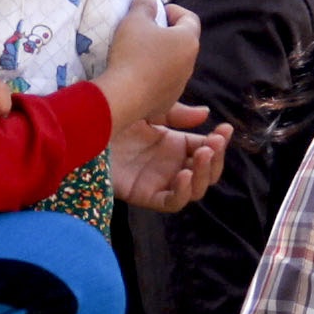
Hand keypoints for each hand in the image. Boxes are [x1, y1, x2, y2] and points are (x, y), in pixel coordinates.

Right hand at [97, 3, 201, 133]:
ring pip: (174, 63)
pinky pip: (165, 82)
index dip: (174, 11)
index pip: (190, 18)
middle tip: (146, 30)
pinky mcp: (168, 100)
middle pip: (183, 42)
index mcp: (187, 40)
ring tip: (139, 52)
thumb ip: (144, 4)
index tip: (157, 12)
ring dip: (161, 55)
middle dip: (167, 33)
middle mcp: (189, 63)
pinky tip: (137, 73)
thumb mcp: (134, 20)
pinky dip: (155, 75)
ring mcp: (180, 85)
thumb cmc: (132, 52)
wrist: (123, 96)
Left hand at [112, 105, 234, 212]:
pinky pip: (170, 202)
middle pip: (205, 172)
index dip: (219, 143)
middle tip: (213, 143)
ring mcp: (159, 181)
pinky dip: (182, 192)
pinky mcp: (144, 194)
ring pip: (194, 189)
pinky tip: (184, 174)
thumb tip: (206, 115)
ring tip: (202, 154)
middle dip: (214, 158)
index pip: (206, 150)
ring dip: (203, 174)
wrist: (89, 125)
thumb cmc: (116, 115)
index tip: (225, 129)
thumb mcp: (152, 110)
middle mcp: (171, 165)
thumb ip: (179, 115)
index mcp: (175, 145)